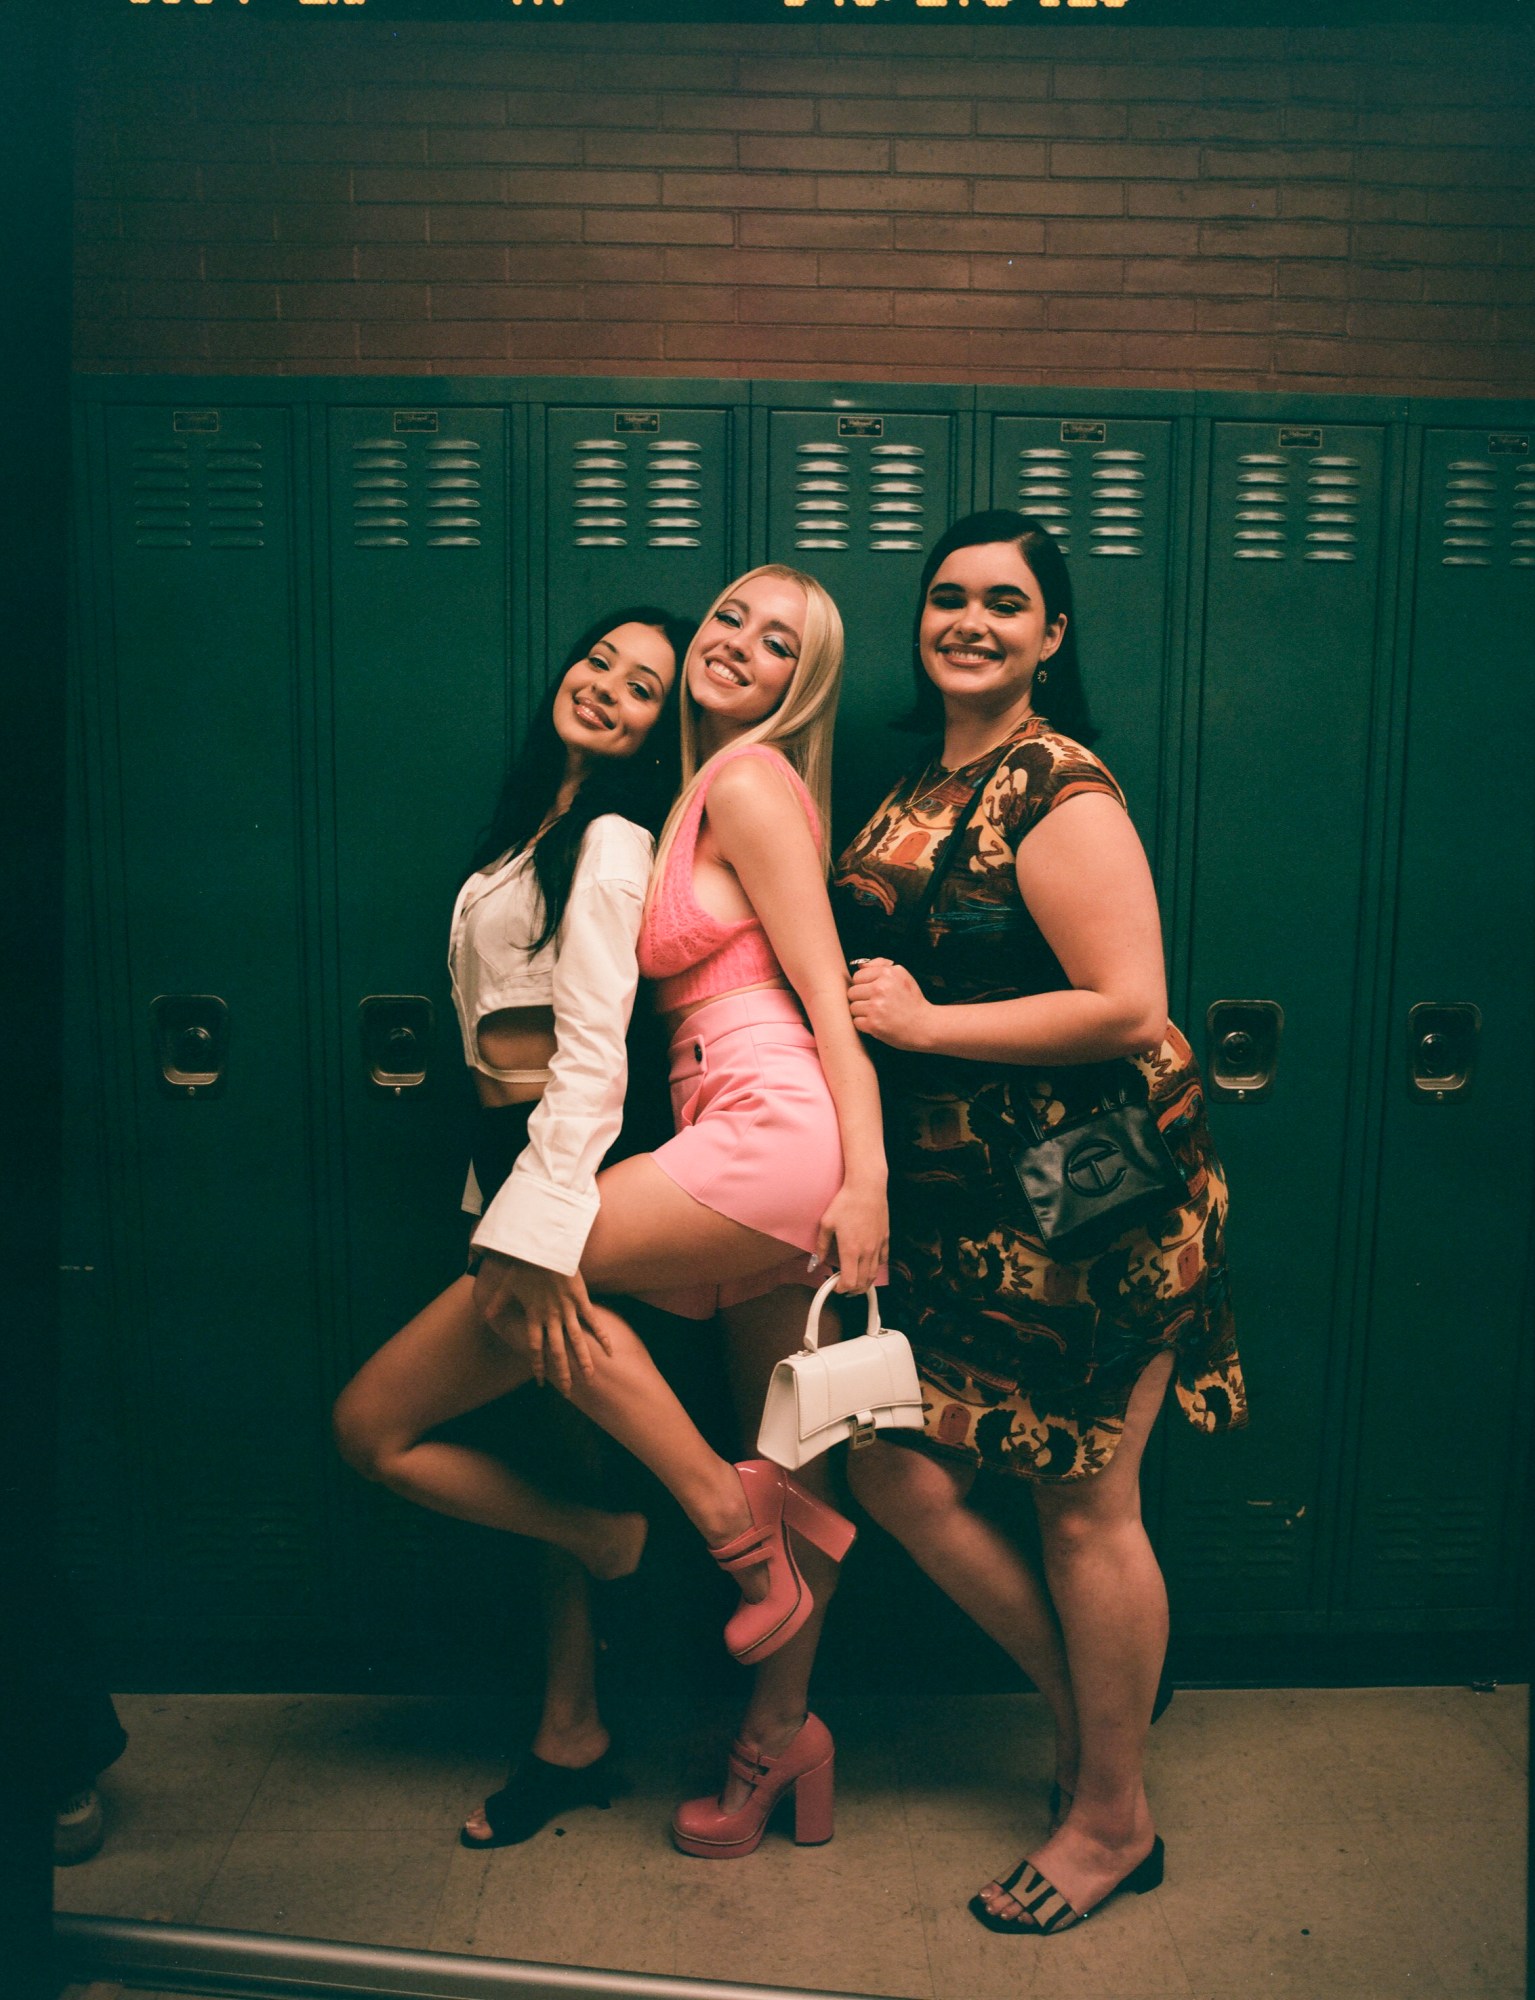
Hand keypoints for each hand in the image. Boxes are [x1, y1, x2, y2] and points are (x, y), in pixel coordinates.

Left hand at [471, 1251, 611, 1394]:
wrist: (545, 1248)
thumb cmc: (525, 1265)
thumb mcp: (507, 1285)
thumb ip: (498, 1302)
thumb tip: (486, 1314)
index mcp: (534, 1316)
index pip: (535, 1348)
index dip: (538, 1365)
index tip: (540, 1381)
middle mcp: (551, 1318)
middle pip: (557, 1351)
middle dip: (562, 1373)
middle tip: (567, 1392)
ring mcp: (568, 1310)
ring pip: (576, 1341)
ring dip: (583, 1360)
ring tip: (589, 1378)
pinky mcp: (581, 1299)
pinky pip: (593, 1321)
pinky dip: (602, 1335)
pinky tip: (610, 1350)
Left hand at [811, 1179, 888, 1294]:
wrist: (867, 1187)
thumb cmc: (846, 1202)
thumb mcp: (826, 1223)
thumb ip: (822, 1246)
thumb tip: (816, 1262)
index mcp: (850, 1250)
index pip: (849, 1282)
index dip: (841, 1289)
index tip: (834, 1286)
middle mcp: (866, 1252)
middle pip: (863, 1283)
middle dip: (852, 1290)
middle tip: (843, 1286)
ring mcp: (878, 1246)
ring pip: (874, 1274)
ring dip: (864, 1282)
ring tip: (855, 1280)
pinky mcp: (885, 1238)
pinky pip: (883, 1259)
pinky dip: (876, 1267)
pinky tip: (868, 1264)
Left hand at [848, 957, 934, 1051]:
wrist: (925, 1025)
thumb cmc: (913, 1001)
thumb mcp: (902, 976)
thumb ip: (881, 966)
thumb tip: (861, 964)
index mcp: (888, 974)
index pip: (858, 976)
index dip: (863, 985)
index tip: (873, 991)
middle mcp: (881, 988)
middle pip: (852, 992)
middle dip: (861, 999)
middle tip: (875, 1004)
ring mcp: (876, 1007)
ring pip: (853, 1007)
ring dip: (862, 1013)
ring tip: (877, 1014)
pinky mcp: (873, 1024)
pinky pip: (856, 1022)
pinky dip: (865, 1025)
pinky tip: (877, 1023)